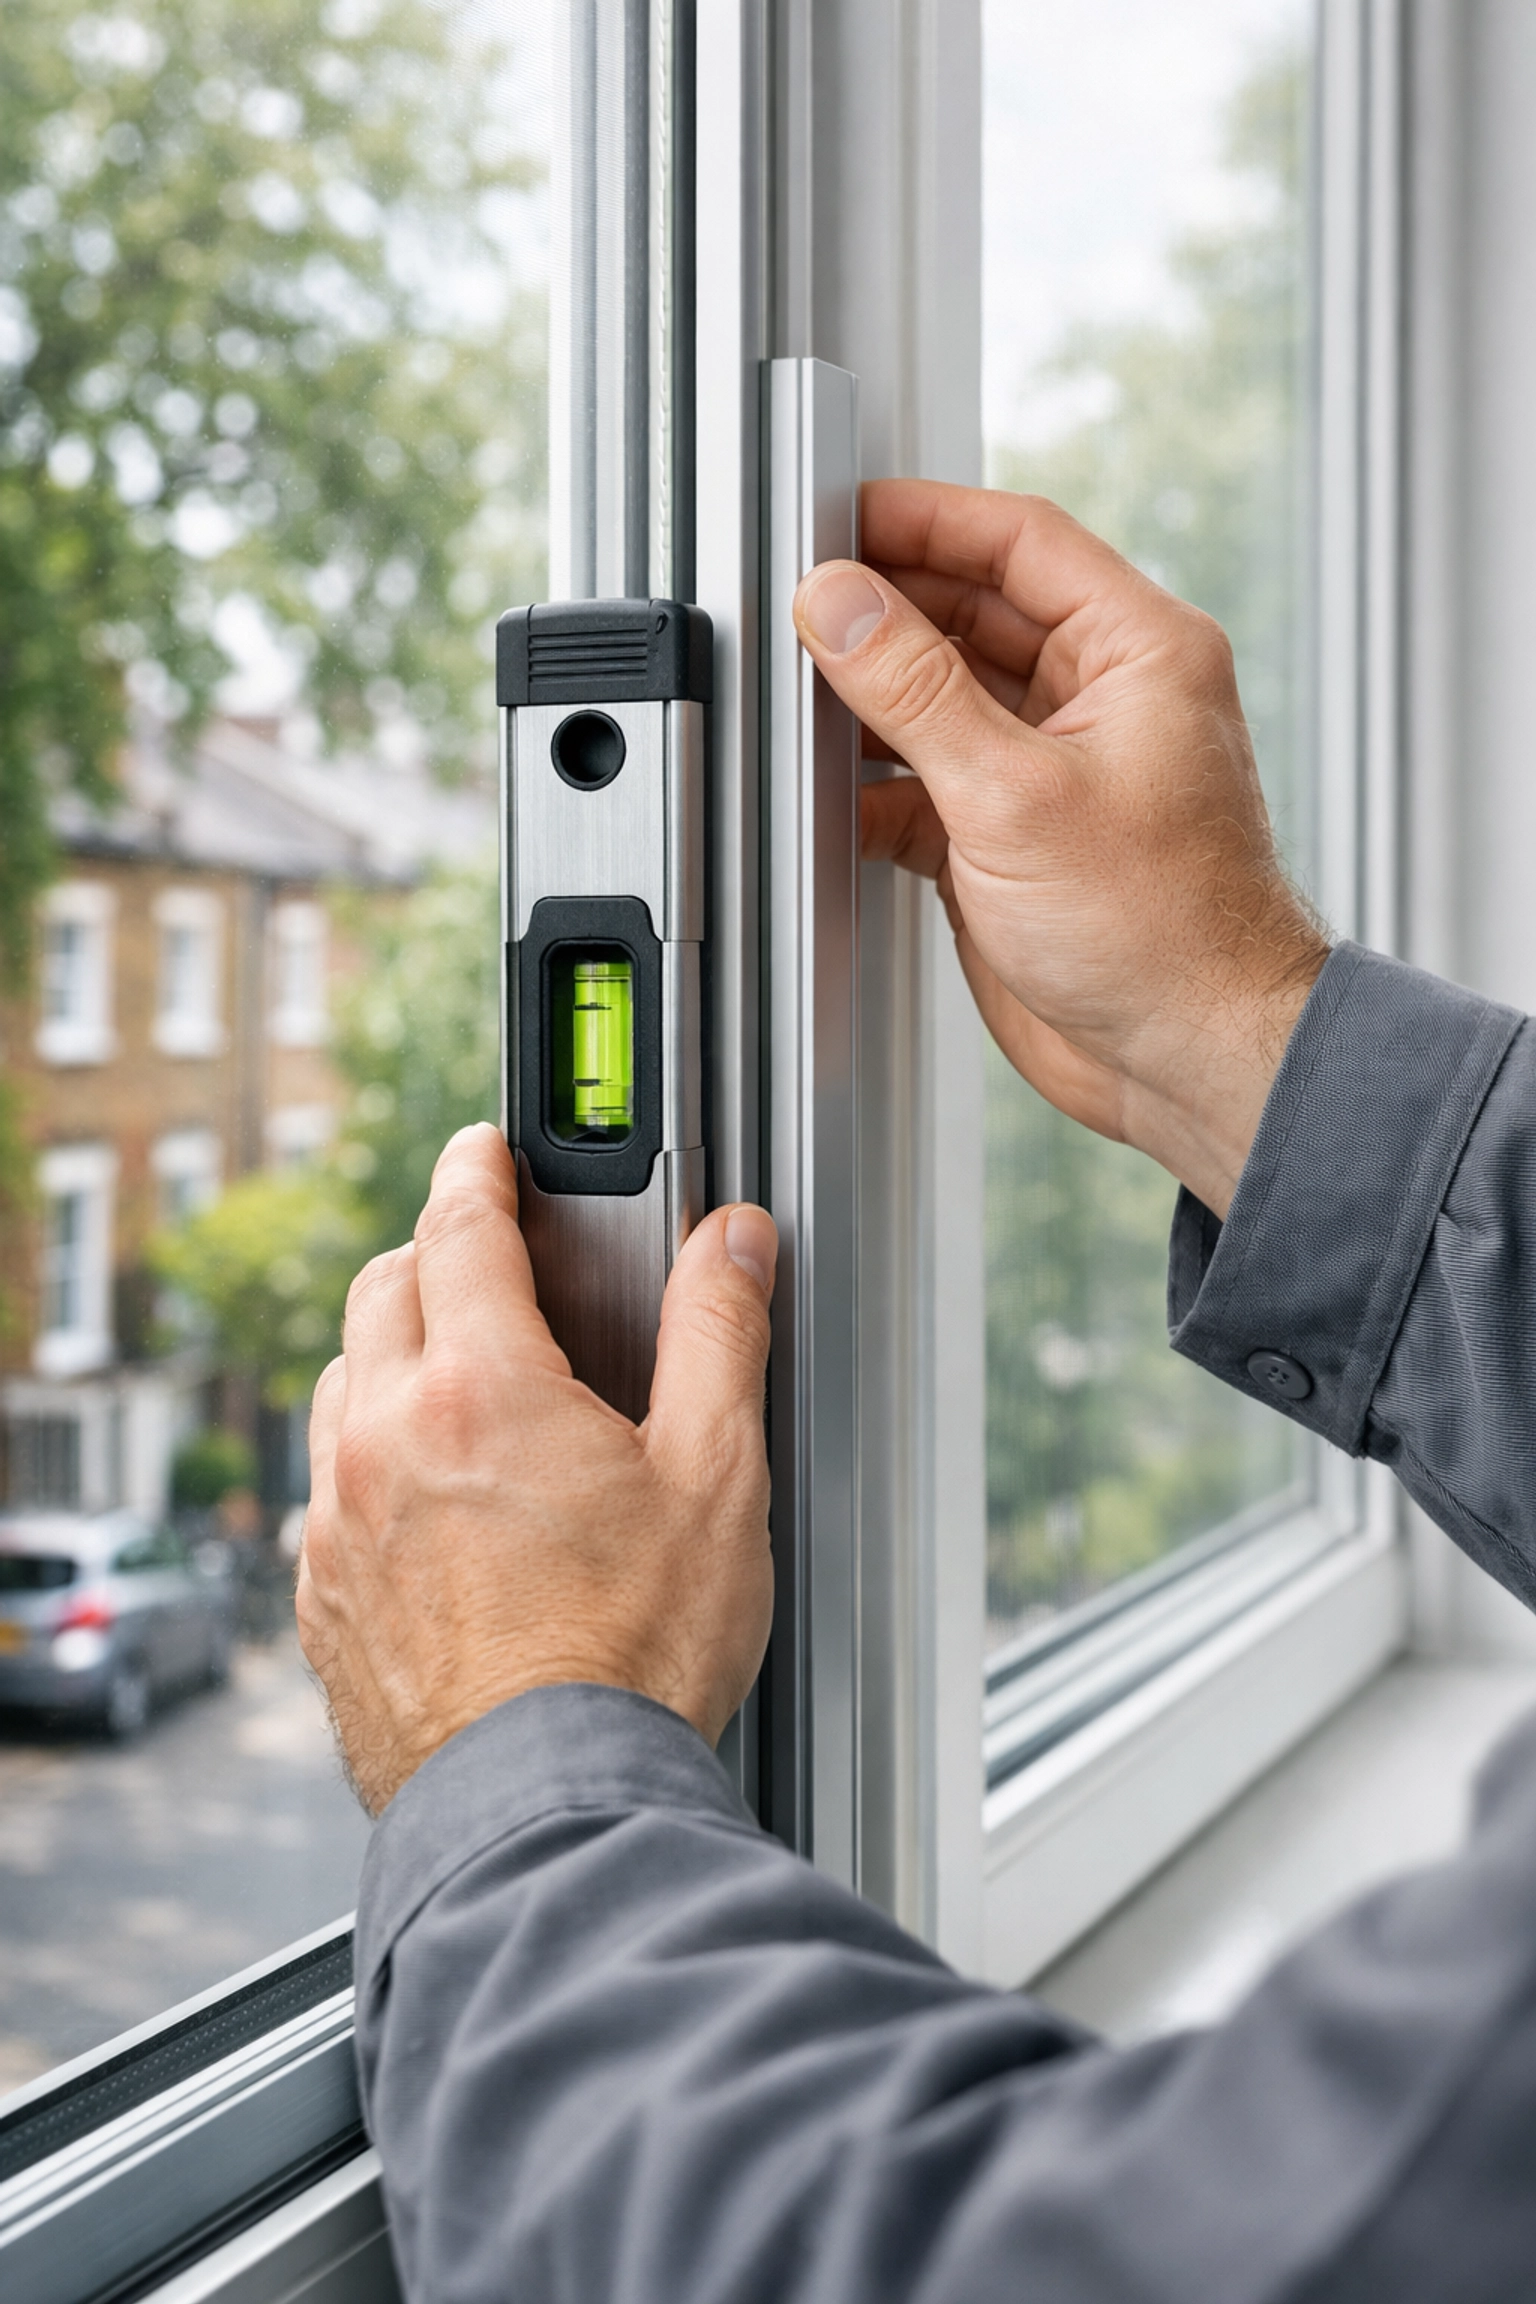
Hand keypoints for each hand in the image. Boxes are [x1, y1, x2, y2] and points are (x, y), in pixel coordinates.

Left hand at [296, 1125, 777, 1813]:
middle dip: (429, 1252)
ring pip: (342, 1388)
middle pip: (382, 1292)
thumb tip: (732, 1243)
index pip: (458, 1229)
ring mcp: (339, 1523)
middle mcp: (386, 1439)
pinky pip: (326, 1488)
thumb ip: (719, 1337)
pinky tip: (420, 1496)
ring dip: (390, 1354)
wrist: (545, 1806)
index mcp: (481, 1388)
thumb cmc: (632, 1655)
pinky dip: (367, 1456)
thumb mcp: (715, 1477)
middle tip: (478, 1252)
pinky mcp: (320, 1601)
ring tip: (453, 1373)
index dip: (476, 1172)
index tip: (485, 1150)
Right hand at [795, 480, 1327, 1216]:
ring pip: (941, 704)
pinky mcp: (1014, 844)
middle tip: (802, 613)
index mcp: (1138, 652)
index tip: (842, 514)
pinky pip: (927, 788)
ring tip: (802, 699)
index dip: (925, 518)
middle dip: (884, 614)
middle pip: (970, 615)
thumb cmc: (1165, 934)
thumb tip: (840, 604)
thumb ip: (916, 691)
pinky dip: (875, 790)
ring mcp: (1054, 773)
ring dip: (873, 705)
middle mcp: (1101, 701)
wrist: (1189, 1059)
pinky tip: (829, 796)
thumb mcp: (1017, 794)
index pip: (1019, 541)